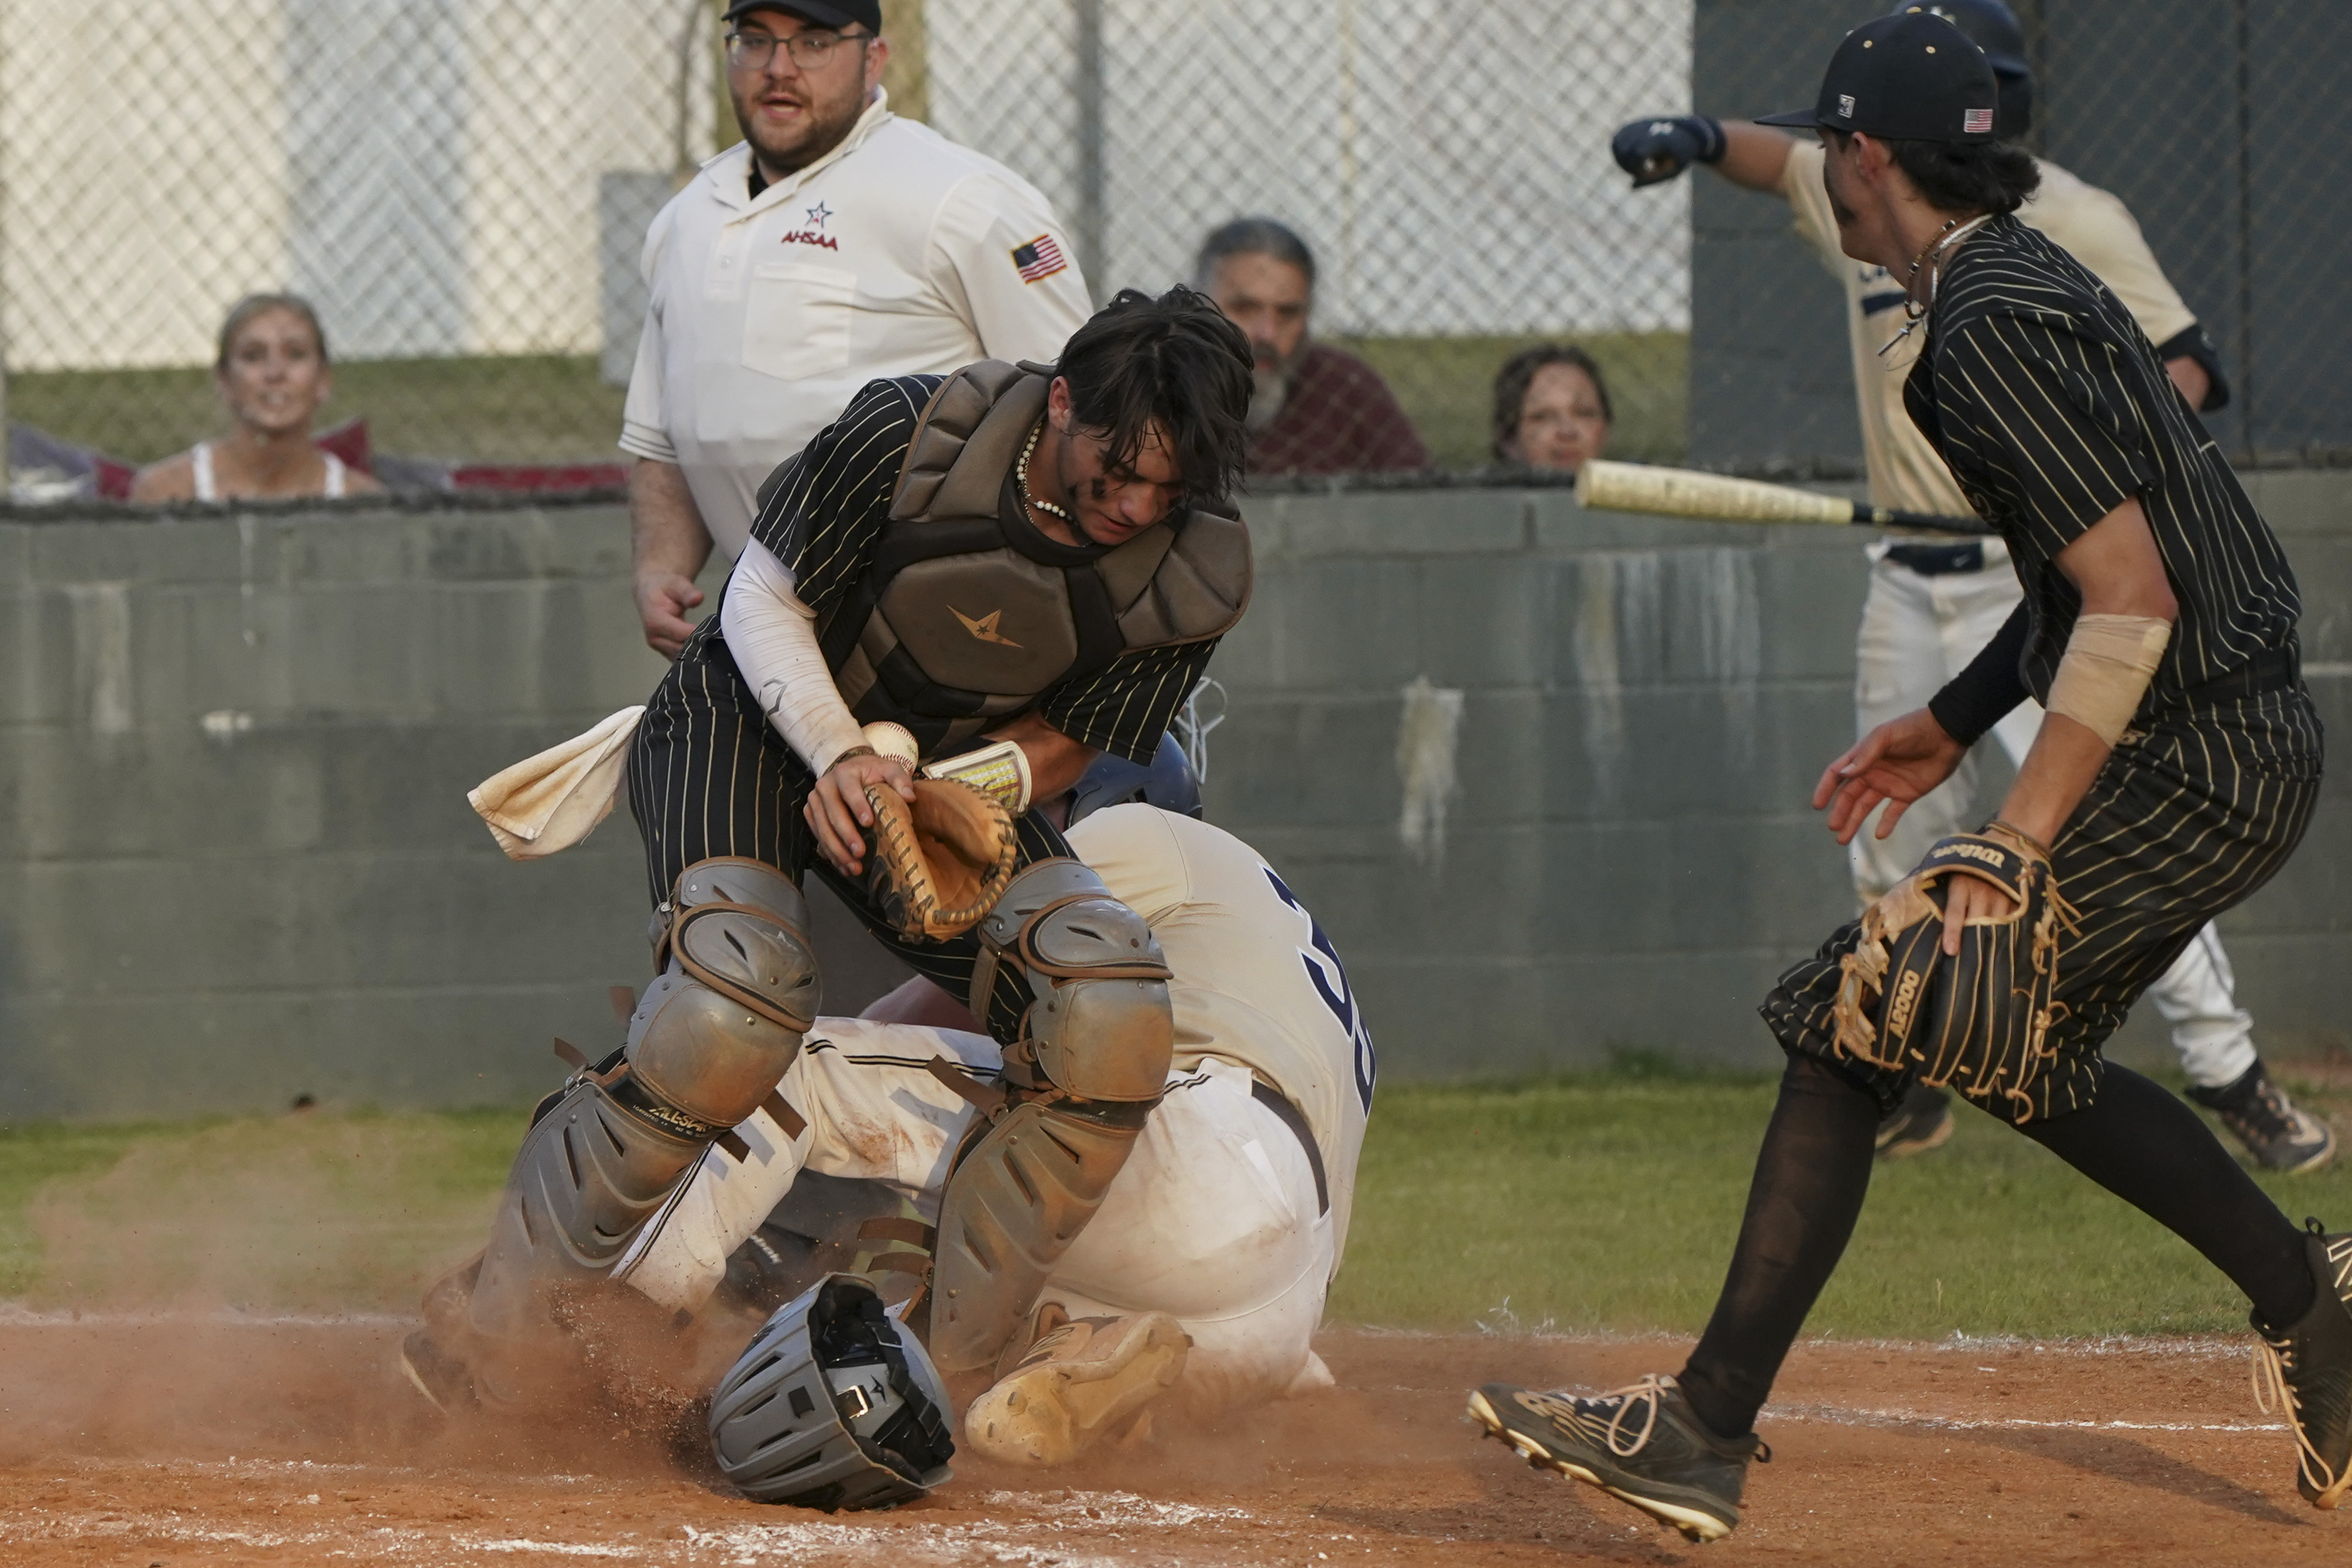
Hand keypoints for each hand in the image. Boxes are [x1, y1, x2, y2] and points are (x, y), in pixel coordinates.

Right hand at [635, 570, 704, 659]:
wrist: (651, 593)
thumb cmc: (664, 588)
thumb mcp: (676, 583)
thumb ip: (687, 592)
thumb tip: (697, 598)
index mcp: (655, 622)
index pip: (681, 635)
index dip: (698, 633)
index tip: (713, 630)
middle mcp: (655, 638)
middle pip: (682, 649)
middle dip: (699, 644)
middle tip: (716, 636)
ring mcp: (660, 648)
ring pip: (683, 657)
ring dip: (697, 652)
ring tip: (711, 641)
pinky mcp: (666, 652)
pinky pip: (682, 658)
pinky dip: (693, 655)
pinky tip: (704, 646)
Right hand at [805, 752, 916, 876]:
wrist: (848, 770)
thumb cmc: (871, 772)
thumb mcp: (888, 768)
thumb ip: (900, 779)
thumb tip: (909, 796)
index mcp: (844, 773)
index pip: (849, 790)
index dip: (858, 806)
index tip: (868, 823)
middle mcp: (825, 786)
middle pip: (833, 813)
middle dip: (846, 835)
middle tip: (860, 853)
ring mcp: (815, 801)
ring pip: (822, 828)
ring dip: (837, 850)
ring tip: (853, 867)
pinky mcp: (810, 813)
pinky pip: (817, 835)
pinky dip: (830, 853)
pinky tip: (843, 866)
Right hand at [1611, 115, 1724, 187]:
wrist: (1690, 133)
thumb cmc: (1681, 156)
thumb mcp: (1672, 172)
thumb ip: (1652, 179)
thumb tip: (1632, 185)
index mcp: (1661, 139)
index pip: (1638, 154)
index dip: (1637, 169)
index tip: (1646, 174)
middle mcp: (1648, 128)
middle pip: (1625, 151)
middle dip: (1628, 167)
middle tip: (1640, 173)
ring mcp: (1639, 125)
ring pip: (1617, 144)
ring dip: (1621, 160)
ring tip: (1634, 167)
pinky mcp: (1633, 125)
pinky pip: (1616, 140)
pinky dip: (1619, 152)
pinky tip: (1628, 159)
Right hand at [1813, 708, 1966, 846]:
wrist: (1948, 733)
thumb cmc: (1914, 729)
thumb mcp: (1886, 737)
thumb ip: (1866, 755)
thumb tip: (1843, 774)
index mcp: (1863, 757)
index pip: (1837, 774)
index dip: (1826, 789)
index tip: (1818, 805)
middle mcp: (1872, 772)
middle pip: (1849, 796)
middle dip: (1840, 812)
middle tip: (1834, 828)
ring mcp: (1889, 784)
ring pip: (1866, 807)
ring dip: (1854, 822)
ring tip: (1843, 839)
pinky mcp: (1908, 793)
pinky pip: (1893, 812)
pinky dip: (1886, 823)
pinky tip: (1880, 835)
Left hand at [1934, 825, 2037, 955]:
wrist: (2006, 845)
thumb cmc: (1969, 863)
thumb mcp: (1952, 871)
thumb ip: (1941, 891)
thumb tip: (1913, 908)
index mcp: (1961, 885)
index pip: (1955, 912)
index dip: (1953, 932)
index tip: (1950, 951)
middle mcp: (1982, 892)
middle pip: (1977, 923)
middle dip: (1972, 943)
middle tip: (1966, 968)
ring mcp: (2002, 897)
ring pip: (1996, 926)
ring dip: (1990, 943)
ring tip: (1985, 965)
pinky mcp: (2016, 901)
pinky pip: (2012, 923)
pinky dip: (2008, 936)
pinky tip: (2005, 950)